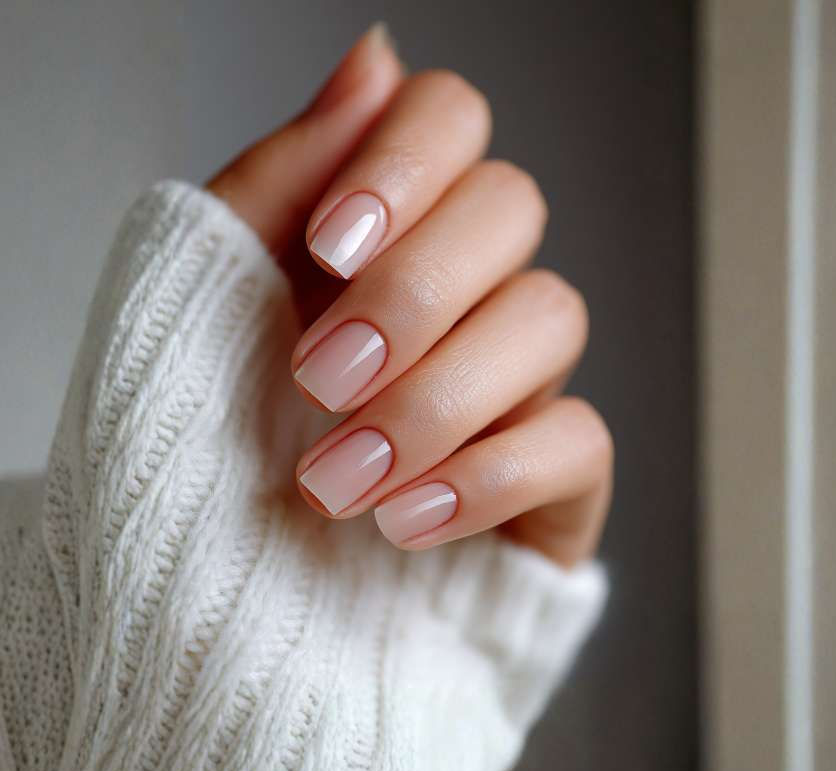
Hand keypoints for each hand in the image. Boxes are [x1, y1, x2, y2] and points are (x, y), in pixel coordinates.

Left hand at [208, 24, 612, 566]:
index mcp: (382, 227)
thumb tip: (374, 51)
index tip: (330, 248)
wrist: (231, 607)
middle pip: (511, 206)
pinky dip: (487, 477)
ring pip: (552, 316)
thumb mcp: (213, 297)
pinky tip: (404, 523)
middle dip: (415, 292)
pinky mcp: (554, 472)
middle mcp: (462, 285)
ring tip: (335, 479)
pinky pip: (579, 438)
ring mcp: (517, 376)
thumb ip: (287, 172)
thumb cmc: (211, 447)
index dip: (408, 161)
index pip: (450, 118)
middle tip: (321, 376)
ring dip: (435, 399)